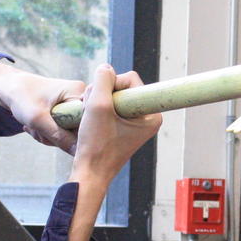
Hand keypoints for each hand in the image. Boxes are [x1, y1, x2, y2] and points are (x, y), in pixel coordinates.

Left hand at [0, 60, 84, 152]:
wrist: (7, 88)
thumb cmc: (21, 96)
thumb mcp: (38, 119)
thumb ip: (58, 137)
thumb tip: (77, 152)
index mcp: (79, 92)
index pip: (87, 122)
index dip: (73, 134)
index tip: (53, 134)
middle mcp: (80, 97)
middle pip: (78, 129)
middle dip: (55, 136)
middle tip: (37, 130)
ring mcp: (72, 105)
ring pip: (68, 133)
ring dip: (48, 136)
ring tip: (33, 127)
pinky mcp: (65, 111)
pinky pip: (61, 131)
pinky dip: (47, 133)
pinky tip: (34, 127)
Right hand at [68, 65, 160, 188]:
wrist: (89, 172)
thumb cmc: (96, 146)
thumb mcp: (98, 107)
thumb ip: (103, 81)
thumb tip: (106, 67)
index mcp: (151, 115)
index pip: (131, 80)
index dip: (111, 86)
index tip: (103, 104)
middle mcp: (146, 117)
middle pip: (122, 86)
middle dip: (102, 94)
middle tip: (92, 111)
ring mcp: (134, 122)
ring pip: (112, 95)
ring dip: (96, 101)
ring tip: (89, 117)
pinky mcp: (123, 126)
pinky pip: (109, 105)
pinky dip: (96, 108)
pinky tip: (90, 121)